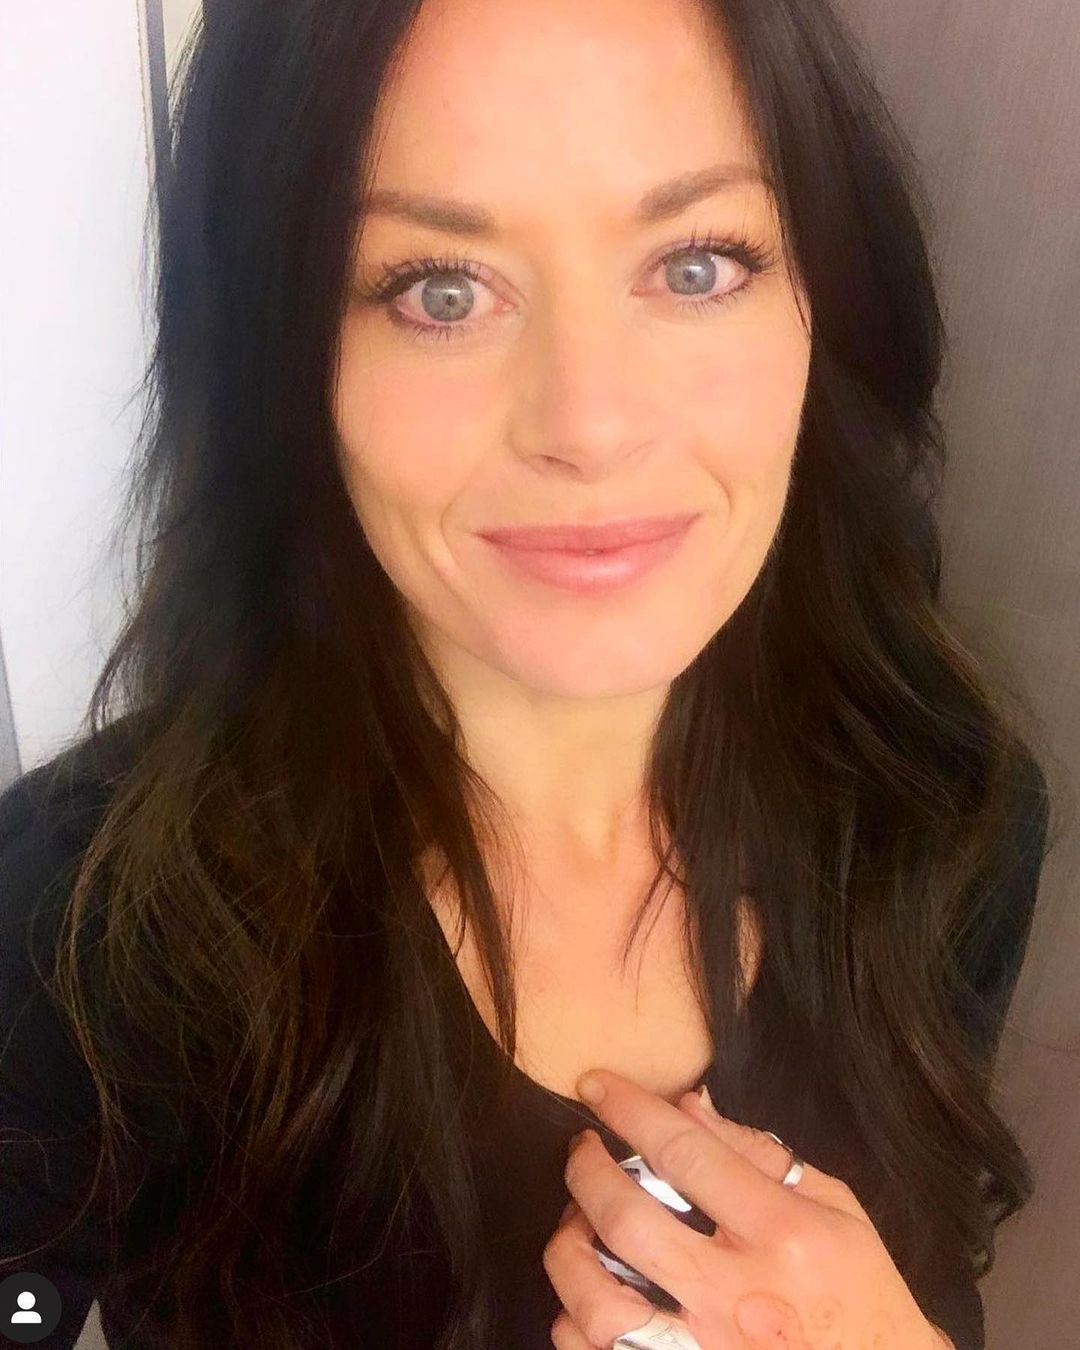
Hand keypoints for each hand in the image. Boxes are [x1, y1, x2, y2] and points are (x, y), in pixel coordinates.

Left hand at [543, 1068, 949, 1348]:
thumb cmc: (860, 1289)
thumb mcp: (837, 1207)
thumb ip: (760, 1154)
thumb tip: (687, 1106)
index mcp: (781, 1233)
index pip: (685, 1153)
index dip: (629, 1110)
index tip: (594, 1085)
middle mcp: (736, 1293)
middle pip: (628, 1221)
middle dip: (586, 1172)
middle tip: (581, 1149)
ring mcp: (704, 1349)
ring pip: (599, 1303)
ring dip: (568, 1250)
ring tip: (575, 1221)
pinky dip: (575, 1318)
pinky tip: (588, 1288)